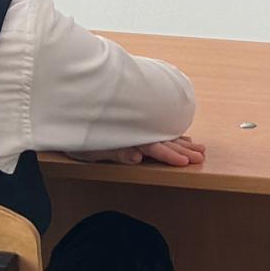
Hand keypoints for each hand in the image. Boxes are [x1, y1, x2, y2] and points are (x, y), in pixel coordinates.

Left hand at [88, 134, 208, 167]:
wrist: (67, 109)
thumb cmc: (76, 135)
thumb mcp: (91, 148)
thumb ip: (116, 151)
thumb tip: (137, 155)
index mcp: (127, 136)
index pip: (154, 147)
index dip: (170, 155)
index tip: (186, 161)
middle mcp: (134, 129)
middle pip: (164, 139)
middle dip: (184, 149)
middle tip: (202, 156)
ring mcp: (135, 125)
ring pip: (164, 134)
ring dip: (182, 142)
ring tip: (199, 148)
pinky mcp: (133, 123)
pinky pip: (157, 128)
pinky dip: (171, 133)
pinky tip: (182, 136)